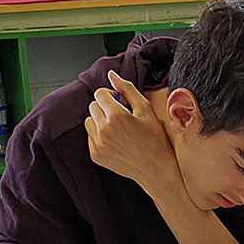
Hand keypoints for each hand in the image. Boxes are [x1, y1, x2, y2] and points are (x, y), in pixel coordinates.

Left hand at [85, 71, 178, 196]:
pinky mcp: (96, 155)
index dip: (111, 95)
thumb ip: (127, 89)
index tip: (121, 102)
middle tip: (121, 116)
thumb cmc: (154, 139)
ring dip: (100, 120)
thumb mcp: (146, 109)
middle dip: (105, 107)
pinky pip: (90, 136)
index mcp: (116, 115)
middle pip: (93, 105)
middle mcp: (104, 129)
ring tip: (117, 128)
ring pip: (89, 120)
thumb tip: (112, 75)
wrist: (155, 168)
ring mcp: (98, 144)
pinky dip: (99, 135)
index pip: (100, 93)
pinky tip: (115, 140)